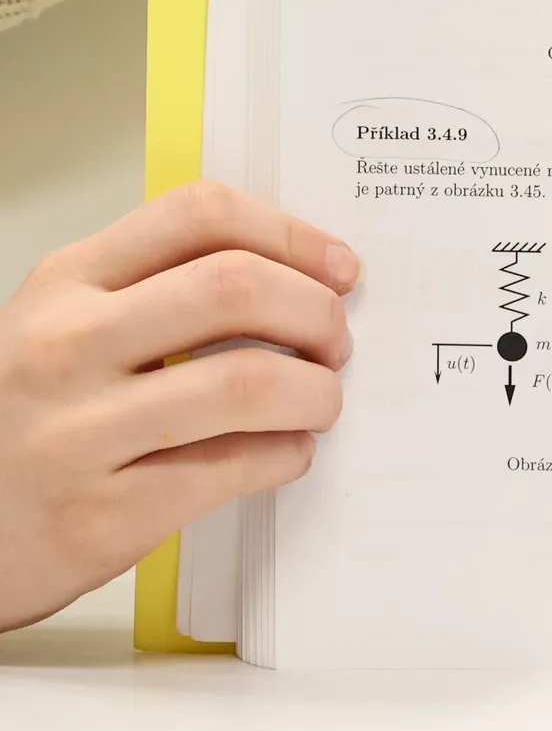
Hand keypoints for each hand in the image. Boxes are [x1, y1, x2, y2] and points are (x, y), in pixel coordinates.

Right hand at [0, 183, 358, 633]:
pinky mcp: (101, 516)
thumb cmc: (21, 421)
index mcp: (67, 283)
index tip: (340, 268)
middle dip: (317, 313)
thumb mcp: (62, 328)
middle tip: (336, 342)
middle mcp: (65, 346)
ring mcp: (78, 433)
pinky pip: (232, 467)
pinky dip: (286, 455)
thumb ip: (156, 292)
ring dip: (315, 391)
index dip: (292, 234)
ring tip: (319, 402)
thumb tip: (301, 278)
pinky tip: (286, 453)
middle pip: (236, 288)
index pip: (199, 214)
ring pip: (247, 382)